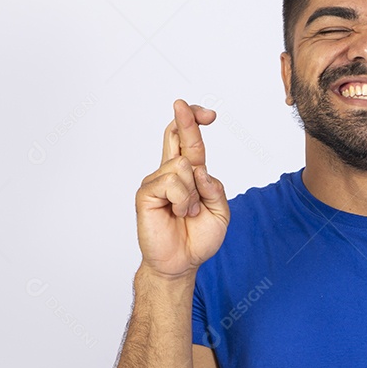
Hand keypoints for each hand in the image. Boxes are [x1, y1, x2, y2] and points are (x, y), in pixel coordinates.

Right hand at [135, 99, 229, 279]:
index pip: (190, 141)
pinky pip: (171, 182)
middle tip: (182, 105)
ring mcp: (157, 181)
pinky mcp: (146, 193)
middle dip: (184, 119)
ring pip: (182, 165)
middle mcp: (171, 173)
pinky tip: (176, 213)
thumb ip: (215, 189)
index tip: (208, 114)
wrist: (181, 263)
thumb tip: (200, 169)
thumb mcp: (220, 213)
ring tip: (187, 212)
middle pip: (175, 136)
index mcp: (190, 174)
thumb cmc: (198, 238)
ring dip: (192, 193)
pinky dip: (181, 199)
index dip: (195, 123)